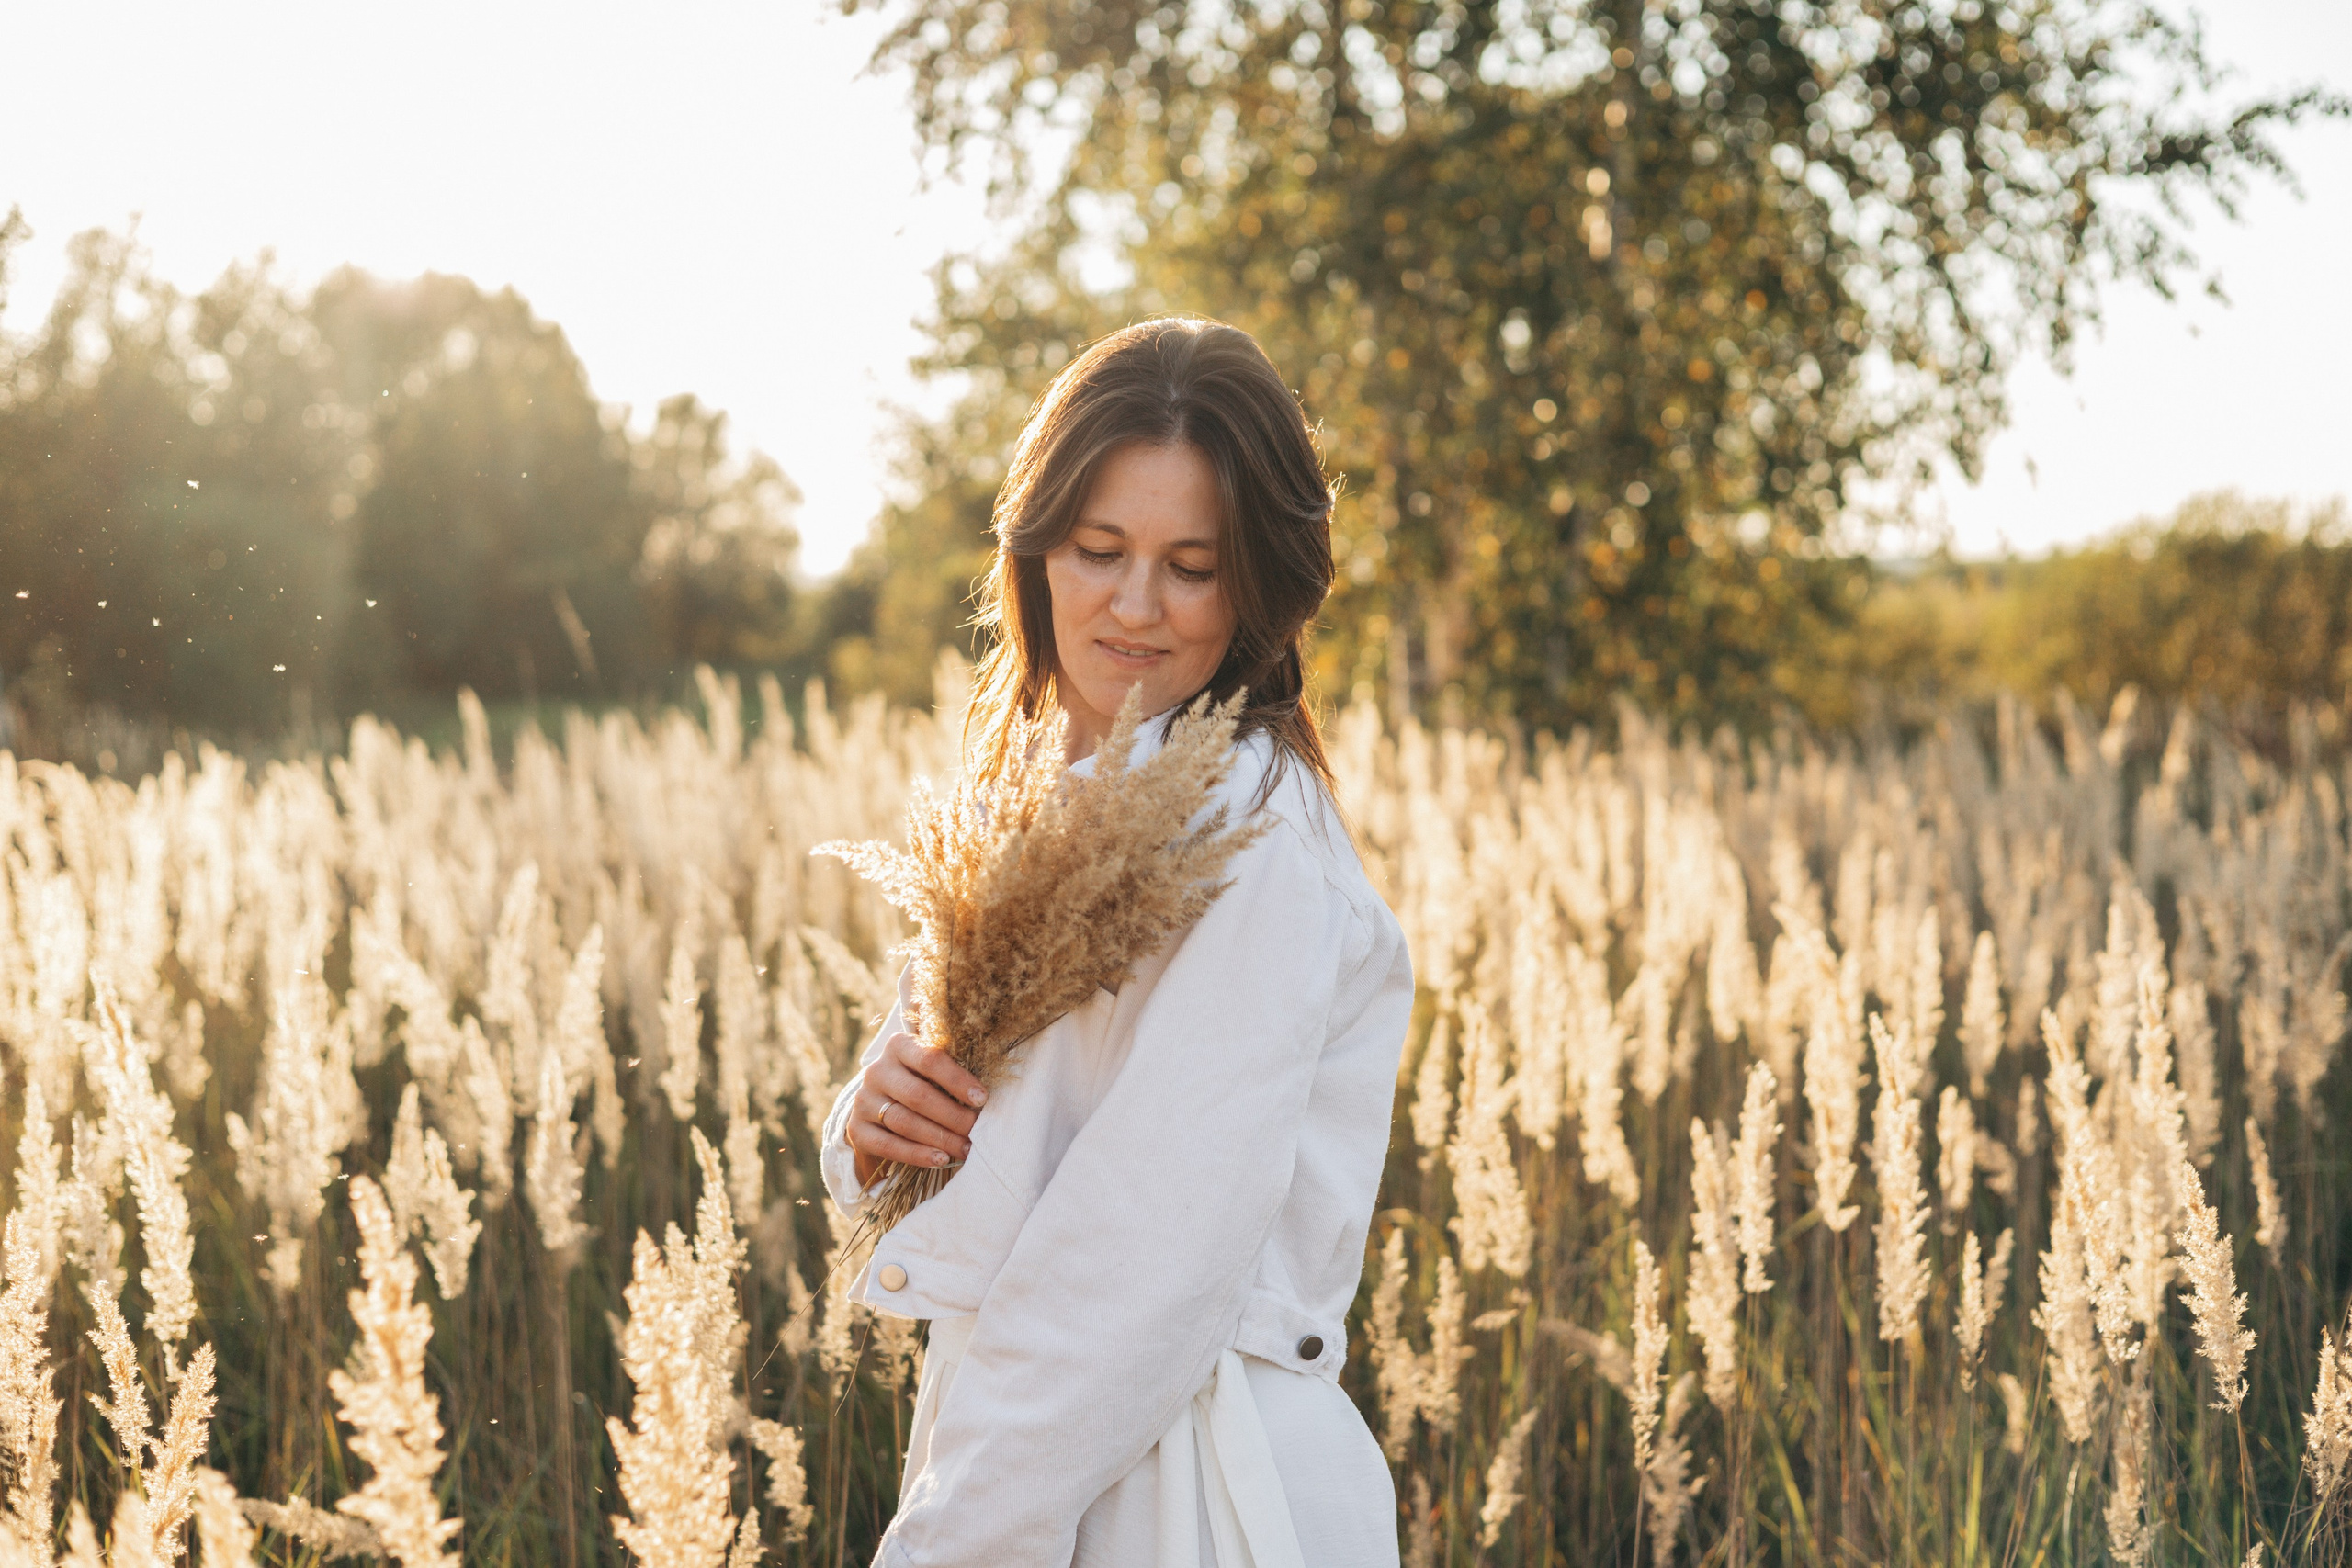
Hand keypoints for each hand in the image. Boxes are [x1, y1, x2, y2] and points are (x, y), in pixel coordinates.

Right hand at [848, 1022, 987, 1190]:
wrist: (880, 1106)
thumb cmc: (921, 1082)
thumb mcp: (932, 1069)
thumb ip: (953, 1070)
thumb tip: (986, 1096)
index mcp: (898, 1046)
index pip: (929, 1058)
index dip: (957, 1080)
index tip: (982, 1099)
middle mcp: (876, 1070)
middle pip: (917, 1095)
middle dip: (952, 1116)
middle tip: (976, 1131)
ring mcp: (863, 1100)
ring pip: (904, 1121)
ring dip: (940, 1138)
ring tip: (965, 1149)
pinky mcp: (856, 1129)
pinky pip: (888, 1145)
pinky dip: (917, 1155)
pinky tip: (940, 1159)